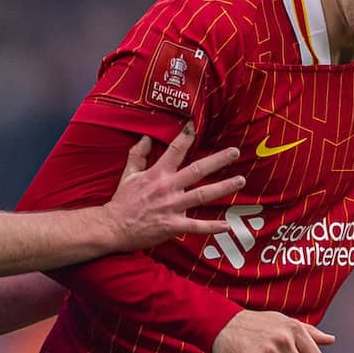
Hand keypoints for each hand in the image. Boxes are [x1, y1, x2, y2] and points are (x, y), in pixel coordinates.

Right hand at [103, 122, 243, 249]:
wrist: (113, 227)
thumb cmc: (122, 201)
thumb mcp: (129, 174)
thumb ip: (138, 155)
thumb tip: (146, 137)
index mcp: (157, 174)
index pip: (174, 150)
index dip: (186, 136)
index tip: (196, 125)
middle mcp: (168, 188)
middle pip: (197, 170)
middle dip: (217, 160)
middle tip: (235, 151)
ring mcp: (172, 207)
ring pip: (203, 195)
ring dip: (223, 187)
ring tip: (240, 180)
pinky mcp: (173, 225)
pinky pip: (196, 226)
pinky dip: (212, 227)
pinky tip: (228, 225)